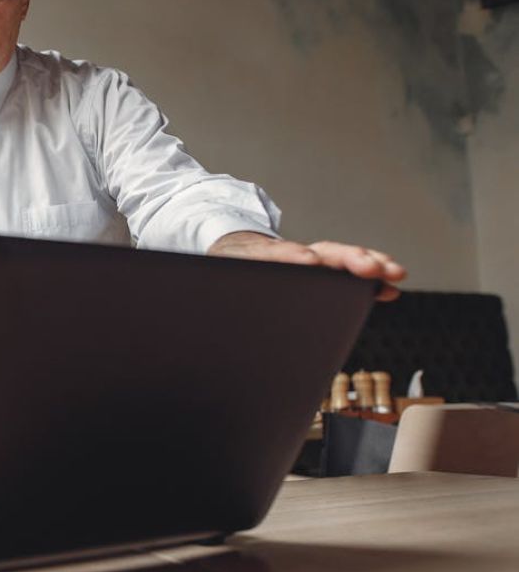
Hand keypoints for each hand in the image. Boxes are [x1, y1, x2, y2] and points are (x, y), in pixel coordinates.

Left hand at [208, 231, 405, 300]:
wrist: (224, 253)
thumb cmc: (218, 274)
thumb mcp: (206, 285)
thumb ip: (203, 299)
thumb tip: (177, 319)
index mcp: (246, 257)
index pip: (266, 255)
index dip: (286, 258)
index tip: (305, 261)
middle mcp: (279, 254)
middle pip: (314, 252)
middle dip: (344, 258)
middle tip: (370, 268)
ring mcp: (301, 258)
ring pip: (335, 256)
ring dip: (365, 264)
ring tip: (394, 274)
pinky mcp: (316, 267)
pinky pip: (343, 270)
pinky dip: (367, 277)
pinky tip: (390, 287)